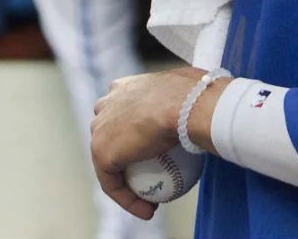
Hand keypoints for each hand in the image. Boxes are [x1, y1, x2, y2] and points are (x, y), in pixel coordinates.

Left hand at [90, 67, 227, 218]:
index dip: (136, 131)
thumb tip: (198, 107)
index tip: (158, 152)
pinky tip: (148, 210)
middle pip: (111, 134)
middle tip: (151, 173)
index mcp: (124, 87)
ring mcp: (99, 128)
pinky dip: (129, 200)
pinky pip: (114, 184)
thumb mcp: (188, 88)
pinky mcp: (100, 152)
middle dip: (125, 155)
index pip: (123, 111)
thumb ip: (181, 98)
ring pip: (110, 162)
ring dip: (128, 182)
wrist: (188, 104)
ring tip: (150, 199)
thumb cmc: (196, 94)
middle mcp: (106, 103)